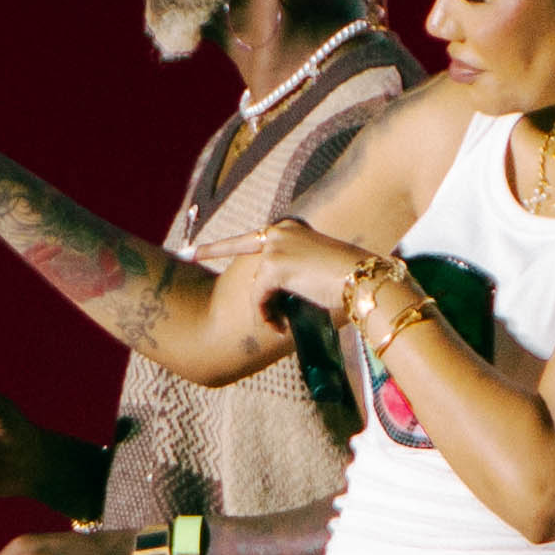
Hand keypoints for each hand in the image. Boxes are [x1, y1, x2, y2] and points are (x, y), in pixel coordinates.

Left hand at [205, 216, 364, 325]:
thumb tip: (274, 298)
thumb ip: (291, 275)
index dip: (221, 244)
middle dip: (213, 250)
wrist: (364, 281)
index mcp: (291, 229)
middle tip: (190, 253)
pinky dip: (267, 314)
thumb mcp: (315, 273)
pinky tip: (280, 326)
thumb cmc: (349, 283)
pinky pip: (260, 297)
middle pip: (240, 250)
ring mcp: (276, 246)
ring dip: (265, 308)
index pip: (250, 237)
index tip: (197, 249)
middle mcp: (280, 231)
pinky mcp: (274, 265)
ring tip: (280, 324)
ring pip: (256, 285)